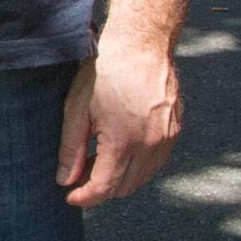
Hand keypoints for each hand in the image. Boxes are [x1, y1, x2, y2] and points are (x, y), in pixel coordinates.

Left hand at [58, 36, 179, 208]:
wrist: (142, 43)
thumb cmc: (106, 71)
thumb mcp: (77, 109)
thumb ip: (70, 149)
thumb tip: (65, 180)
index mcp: (124, 142)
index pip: (105, 188)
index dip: (85, 197)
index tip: (70, 197)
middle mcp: (150, 145)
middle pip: (125, 187)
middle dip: (100, 190)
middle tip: (79, 177)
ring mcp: (167, 138)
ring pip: (142, 177)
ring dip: (119, 179)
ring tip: (97, 163)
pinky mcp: (175, 130)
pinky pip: (156, 161)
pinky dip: (137, 166)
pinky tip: (120, 151)